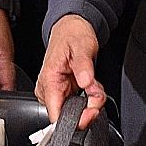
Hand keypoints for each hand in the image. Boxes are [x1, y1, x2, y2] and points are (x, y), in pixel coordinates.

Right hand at [35, 15, 105, 130]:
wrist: (72, 26)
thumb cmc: (72, 33)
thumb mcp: (82, 45)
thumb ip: (84, 65)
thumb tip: (85, 82)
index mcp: (48, 81)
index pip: (56, 115)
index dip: (75, 120)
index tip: (91, 112)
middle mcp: (49, 89)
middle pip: (68, 115)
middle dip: (88, 108)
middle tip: (97, 93)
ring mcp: (57, 91)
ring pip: (76, 111)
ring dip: (91, 101)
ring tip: (94, 85)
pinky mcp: (65, 91)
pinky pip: (80, 103)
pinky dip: (90, 97)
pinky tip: (92, 86)